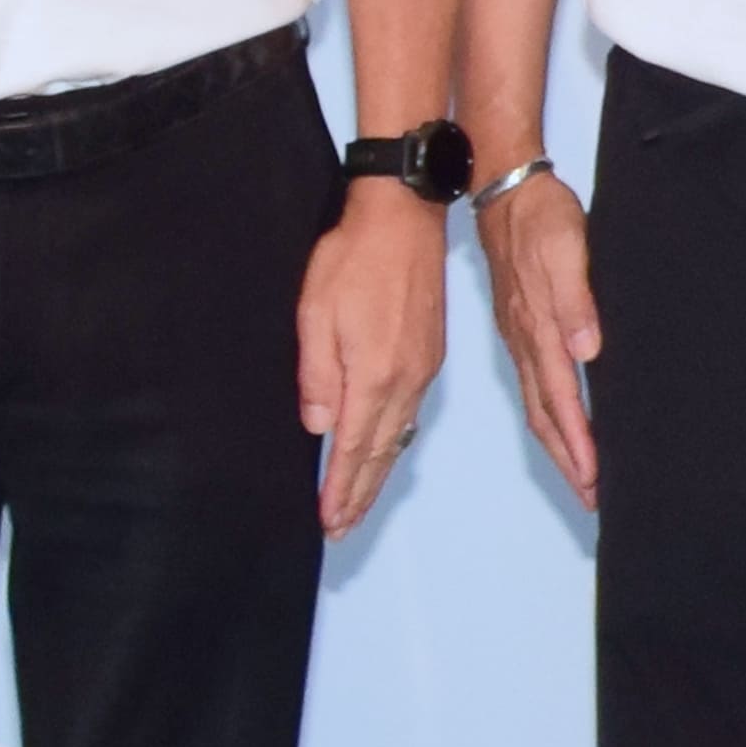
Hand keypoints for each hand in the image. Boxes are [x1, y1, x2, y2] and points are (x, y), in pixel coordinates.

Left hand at [299, 177, 447, 533]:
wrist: (404, 219)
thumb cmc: (352, 258)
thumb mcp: (316, 314)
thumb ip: (319, 375)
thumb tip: (321, 426)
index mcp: (375, 374)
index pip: (355, 447)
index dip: (341, 488)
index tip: (329, 520)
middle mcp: (406, 380)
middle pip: (382, 451)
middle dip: (361, 493)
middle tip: (342, 527)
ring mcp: (423, 368)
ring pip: (400, 435)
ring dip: (378, 471)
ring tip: (360, 499)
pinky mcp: (429, 353)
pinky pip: (411, 413)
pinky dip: (394, 441)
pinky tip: (385, 447)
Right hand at [478, 170, 602, 506]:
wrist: (506, 190)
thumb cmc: (540, 217)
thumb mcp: (564, 248)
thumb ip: (575, 299)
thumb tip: (586, 351)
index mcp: (539, 329)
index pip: (561, 399)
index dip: (578, 441)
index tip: (593, 477)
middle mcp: (527, 341)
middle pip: (546, 415)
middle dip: (567, 459)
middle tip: (589, 496)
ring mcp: (520, 337)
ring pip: (539, 404)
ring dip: (558, 443)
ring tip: (579, 473)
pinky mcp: (521, 328)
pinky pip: (535, 384)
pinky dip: (549, 414)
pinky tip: (561, 422)